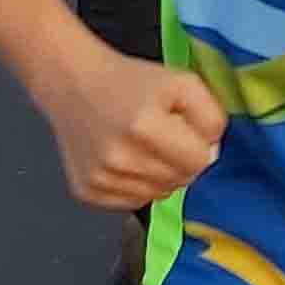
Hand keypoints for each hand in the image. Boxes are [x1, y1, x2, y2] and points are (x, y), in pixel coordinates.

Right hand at [32, 38, 225, 208]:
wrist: (73, 84)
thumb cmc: (130, 82)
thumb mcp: (182, 82)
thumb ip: (211, 117)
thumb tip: (210, 154)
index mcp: (145, 127)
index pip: (199, 162)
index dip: (199, 145)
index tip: (183, 130)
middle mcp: (119, 159)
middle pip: (180, 181)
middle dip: (180, 160)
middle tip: (161, 135)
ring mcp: (100, 179)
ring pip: (159, 195)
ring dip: (159, 175)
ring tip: (141, 146)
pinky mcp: (86, 191)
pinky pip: (132, 202)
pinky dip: (136, 185)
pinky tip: (124, 159)